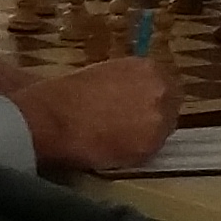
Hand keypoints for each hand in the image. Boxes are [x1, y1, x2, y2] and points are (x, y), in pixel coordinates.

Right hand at [13, 54, 182, 174]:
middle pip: (170, 105)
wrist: (51, 119)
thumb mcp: (99, 74)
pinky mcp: (150, 146)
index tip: (137, 104)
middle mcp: (160, 90)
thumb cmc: (63, 94)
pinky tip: (114, 150)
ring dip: (146, 134)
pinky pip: (149, 151)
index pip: (165, 82)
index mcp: (147, 67)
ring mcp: (158, 119)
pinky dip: (135, 152)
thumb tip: (129, 94)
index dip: (150, 96)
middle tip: (129, 124)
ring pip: (162, 130)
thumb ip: (124, 81)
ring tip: (118, 139)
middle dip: (153, 113)